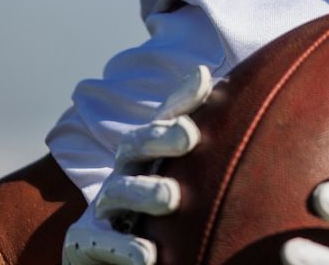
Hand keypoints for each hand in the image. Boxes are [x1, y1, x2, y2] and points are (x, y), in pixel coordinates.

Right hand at [62, 65, 213, 264]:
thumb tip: (242, 100)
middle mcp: (126, 173)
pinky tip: (146, 253)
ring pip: (119, 191)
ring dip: (143, 192)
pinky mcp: (86, 243)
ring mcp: (106, 207)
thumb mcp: (194, 182)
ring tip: (170, 196)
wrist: (116, 258)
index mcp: (150, 153)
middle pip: (137, 145)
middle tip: (189, 135)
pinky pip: (96, 242)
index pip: (166, 118)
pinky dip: (120, 247)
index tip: (206, 80)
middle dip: (161, 136)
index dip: (183, 99)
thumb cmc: (166, 214)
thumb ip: (220, 149)